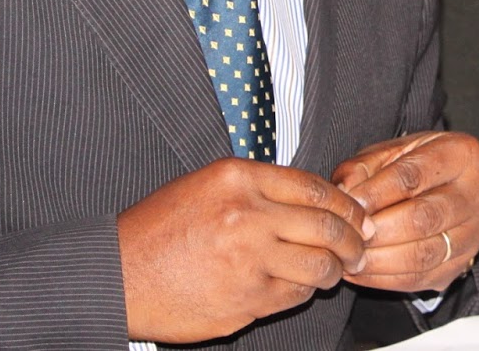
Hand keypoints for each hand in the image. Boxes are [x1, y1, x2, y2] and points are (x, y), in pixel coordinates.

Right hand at [117, 157, 370, 343]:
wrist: (118, 275)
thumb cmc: (158, 229)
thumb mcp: (206, 185)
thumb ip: (258, 187)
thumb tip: (313, 199)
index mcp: (238, 179)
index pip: (315, 188)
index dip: (346, 204)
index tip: (356, 214)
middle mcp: (247, 216)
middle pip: (327, 226)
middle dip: (353, 239)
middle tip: (360, 245)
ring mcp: (248, 260)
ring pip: (318, 265)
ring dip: (335, 269)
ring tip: (336, 269)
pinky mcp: (246, 299)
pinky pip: (294, 295)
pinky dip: (305, 292)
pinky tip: (301, 286)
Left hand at [332, 131, 478, 293]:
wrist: (443, 189)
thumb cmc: (413, 166)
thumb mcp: (388, 153)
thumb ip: (363, 168)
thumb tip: (346, 194)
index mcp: (462, 153)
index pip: (414, 176)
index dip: (376, 192)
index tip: (349, 204)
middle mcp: (478, 193)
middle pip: (423, 218)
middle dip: (379, 230)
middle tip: (350, 236)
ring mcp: (474, 233)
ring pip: (423, 254)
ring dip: (380, 260)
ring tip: (351, 256)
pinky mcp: (462, 263)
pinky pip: (421, 278)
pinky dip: (385, 279)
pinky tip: (361, 271)